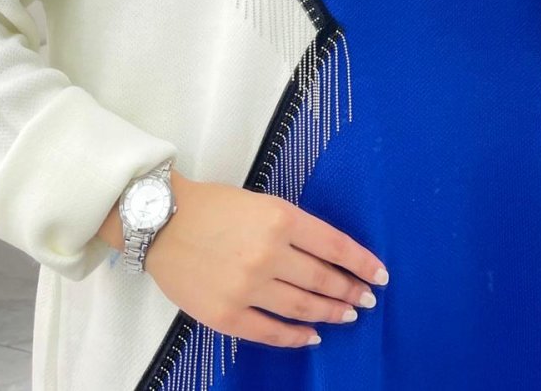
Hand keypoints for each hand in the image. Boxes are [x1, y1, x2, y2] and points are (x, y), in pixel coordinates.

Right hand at [144, 172, 388, 349]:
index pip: (334, 245)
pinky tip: (312, 336)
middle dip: (351, 290)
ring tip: (348, 315)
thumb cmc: (212, 206)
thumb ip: (293, 227)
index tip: (380, 274)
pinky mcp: (227, 314)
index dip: (361, 262)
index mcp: (280, 218)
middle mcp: (268, 253)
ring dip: (331, 313)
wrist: (161, 221)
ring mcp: (247, 286)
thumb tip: (328, 254)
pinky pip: (270, 331)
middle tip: (368, 298)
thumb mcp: (261, 203)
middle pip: (322, 278)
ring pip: (303, 307)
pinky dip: (296, 337)